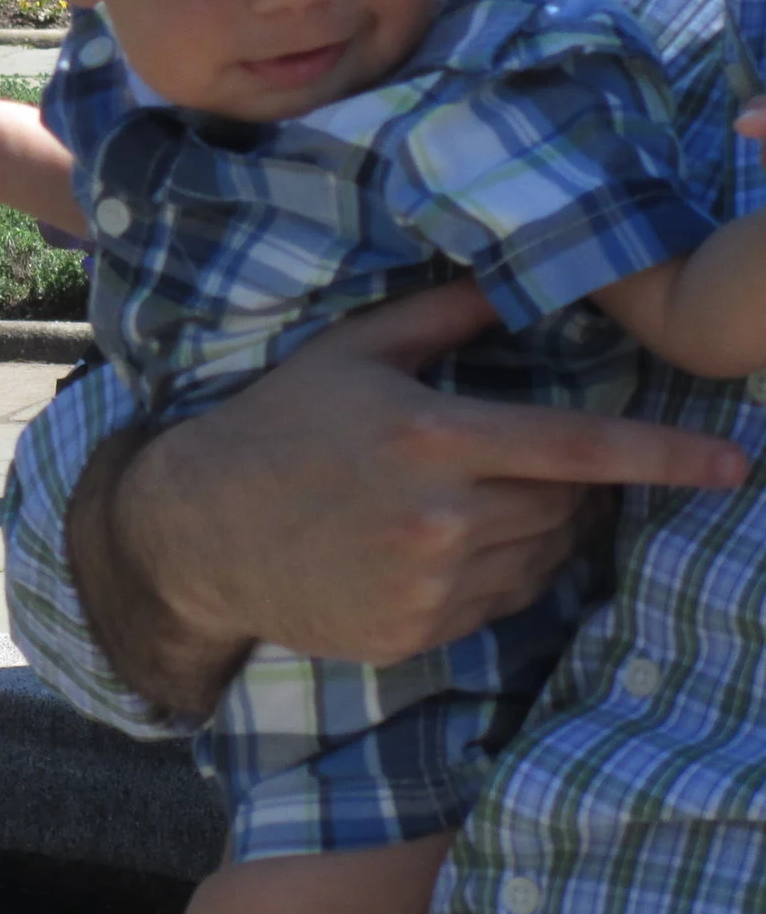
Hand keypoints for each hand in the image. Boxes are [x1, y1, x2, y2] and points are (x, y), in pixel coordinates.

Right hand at [83, 282, 750, 711]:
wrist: (201, 529)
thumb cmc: (276, 424)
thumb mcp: (348, 351)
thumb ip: (441, 317)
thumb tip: (516, 280)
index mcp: (429, 436)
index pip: (577, 448)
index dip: (663, 457)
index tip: (730, 465)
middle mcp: (439, 517)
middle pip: (566, 506)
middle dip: (577, 486)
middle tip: (539, 463)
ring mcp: (430, 584)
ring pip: (542, 558)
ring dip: (542, 529)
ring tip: (486, 500)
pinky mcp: (417, 632)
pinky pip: (503, 603)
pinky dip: (501, 572)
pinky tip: (450, 544)